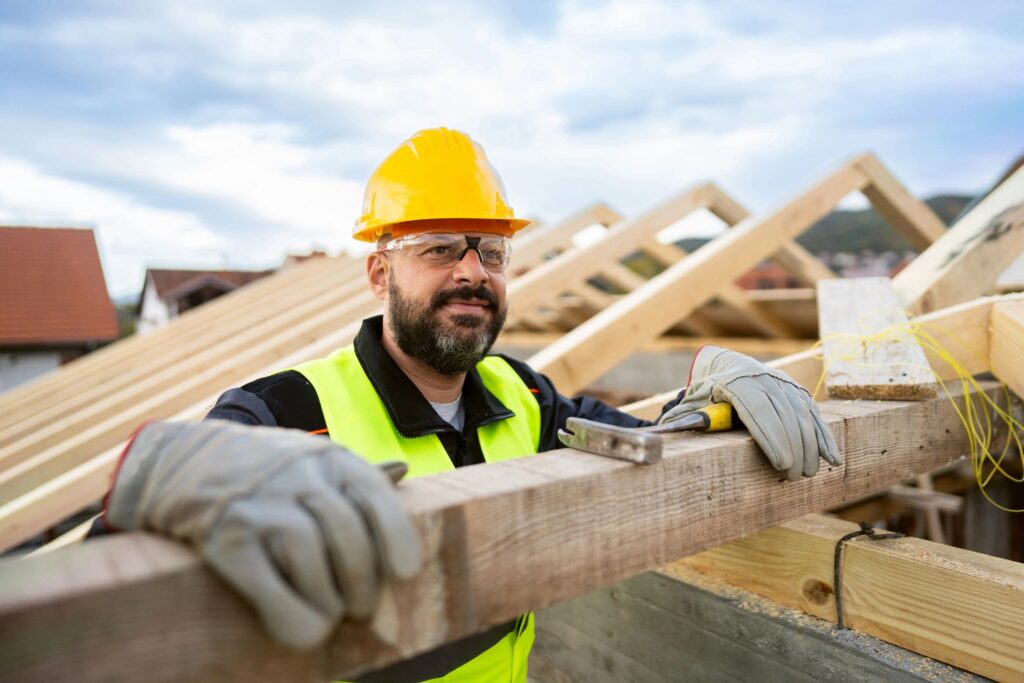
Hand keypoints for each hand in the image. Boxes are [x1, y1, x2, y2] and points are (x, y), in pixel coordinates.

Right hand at [104, 420, 421, 649]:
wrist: (184, 460)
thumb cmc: (267, 471)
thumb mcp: (314, 460)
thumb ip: (354, 481)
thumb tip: (404, 481)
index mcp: (331, 458)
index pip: (376, 495)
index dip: (398, 539)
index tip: (405, 574)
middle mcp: (299, 476)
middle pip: (348, 535)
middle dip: (363, 583)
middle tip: (361, 608)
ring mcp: (262, 504)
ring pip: (312, 559)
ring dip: (329, 602)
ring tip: (330, 615)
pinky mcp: (227, 537)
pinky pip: (268, 584)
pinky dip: (292, 616)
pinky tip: (303, 631)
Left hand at [659, 346, 840, 479]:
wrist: (728, 365)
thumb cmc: (708, 392)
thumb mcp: (694, 401)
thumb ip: (684, 418)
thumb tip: (663, 433)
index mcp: (737, 381)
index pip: (758, 409)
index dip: (771, 437)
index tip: (780, 463)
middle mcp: (764, 379)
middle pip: (784, 414)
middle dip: (792, 447)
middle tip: (793, 478)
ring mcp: (784, 384)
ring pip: (803, 415)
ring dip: (809, 447)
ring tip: (807, 474)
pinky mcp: (799, 391)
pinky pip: (815, 415)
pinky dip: (825, 437)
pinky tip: (832, 460)